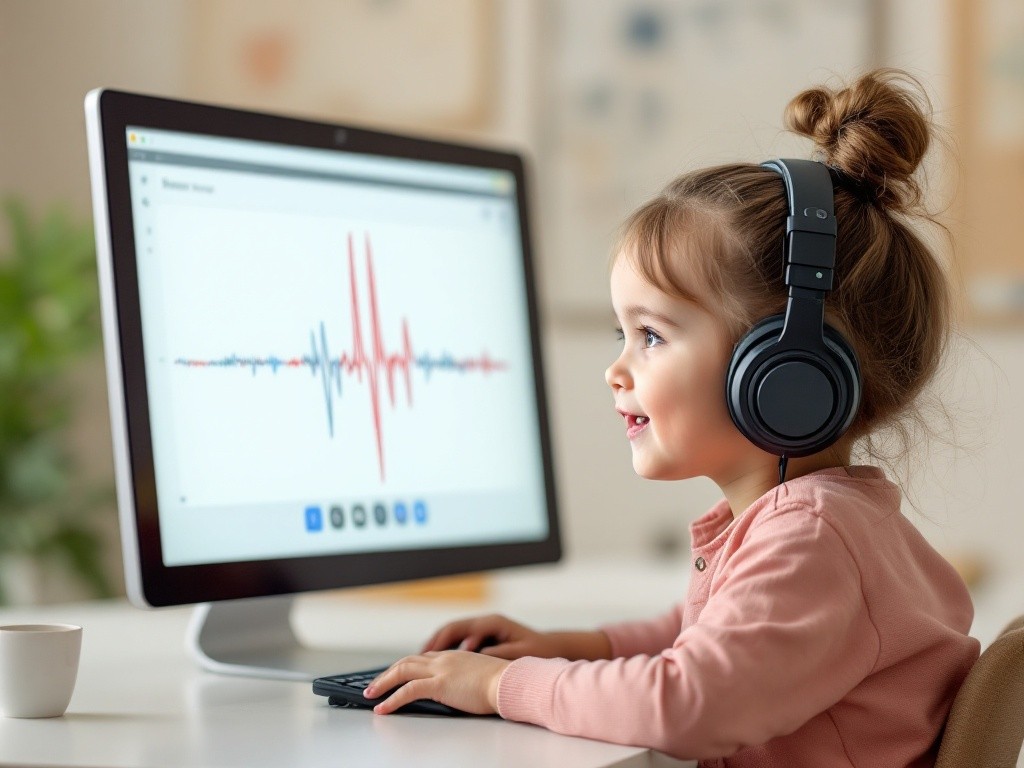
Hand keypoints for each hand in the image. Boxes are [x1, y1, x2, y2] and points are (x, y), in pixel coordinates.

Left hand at [365, 650, 509, 714]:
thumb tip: (463, 690)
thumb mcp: (481, 677)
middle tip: (375, 685)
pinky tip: (383, 708)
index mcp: (454, 656)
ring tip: (371, 694)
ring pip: (402, 671)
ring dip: (383, 683)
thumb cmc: (503, 683)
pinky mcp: (440, 684)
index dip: (406, 667)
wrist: (511, 682)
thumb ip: (467, 679)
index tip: (395, 675)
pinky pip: (408, 690)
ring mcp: (441, 670)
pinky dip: (392, 699)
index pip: (423, 658)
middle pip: (407, 661)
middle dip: (388, 673)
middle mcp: (444, 659)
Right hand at [421, 613, 611, 661]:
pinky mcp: (484, 637)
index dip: (442, 641)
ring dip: (437, 647)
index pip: (459, 628)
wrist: (551, 648)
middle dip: (432, 643)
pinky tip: (438, 664)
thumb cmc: (537, 650)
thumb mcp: (519, 652)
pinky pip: (459, 641)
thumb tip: (476, 652)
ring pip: (453, 634)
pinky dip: (447, 650)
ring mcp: (484, 629)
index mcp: (492, 622)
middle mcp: (485, 622)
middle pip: (451, 628)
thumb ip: (497, 652)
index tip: (428, 654)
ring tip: (420, 662)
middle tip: (415, 658)